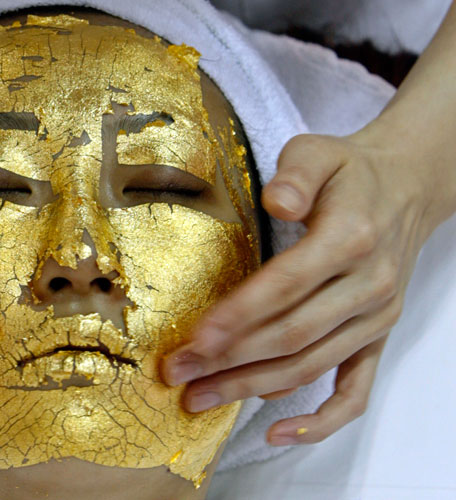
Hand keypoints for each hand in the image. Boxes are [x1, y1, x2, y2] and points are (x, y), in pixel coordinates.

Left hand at [161, 132, 444, 445]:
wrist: (406, 188)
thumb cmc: (350, 172)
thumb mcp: (319, 151)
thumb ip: (297, 173)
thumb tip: (277, 201)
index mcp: (350, 239)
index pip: (286, 285)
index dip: (239, 315)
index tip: (194, 338)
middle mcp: (367, 287)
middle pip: (291, 335)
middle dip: (229, 359)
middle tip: (177, 372)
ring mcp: (375, 319)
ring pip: (309, 366)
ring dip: (251, 387)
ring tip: (200, 397)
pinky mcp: (376, 337)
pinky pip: (355, 390)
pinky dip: (321, 419)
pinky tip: (277, 433)